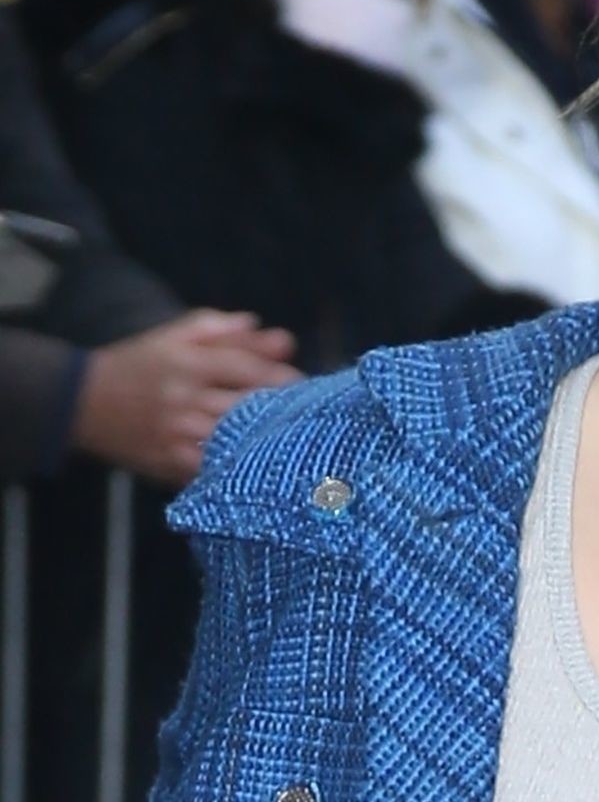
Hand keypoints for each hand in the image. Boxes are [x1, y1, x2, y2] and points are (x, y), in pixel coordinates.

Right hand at [72, 308, 301, 486]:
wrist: (82, 403)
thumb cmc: (140, 364)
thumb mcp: (177, 336)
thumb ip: (228, 333)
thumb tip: (279, 338)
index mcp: (189, 362)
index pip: (247, 369)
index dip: (283, 378)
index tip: (307, 385)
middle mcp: (184, 398)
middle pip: (247, 405)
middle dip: (283, 410)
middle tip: (312, 415)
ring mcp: (177, 434)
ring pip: (235, 439)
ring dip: (268, 440)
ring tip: (298, 442)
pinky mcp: (170, 463)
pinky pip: (214, 468)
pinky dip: (239, 466)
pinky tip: (263, 466)